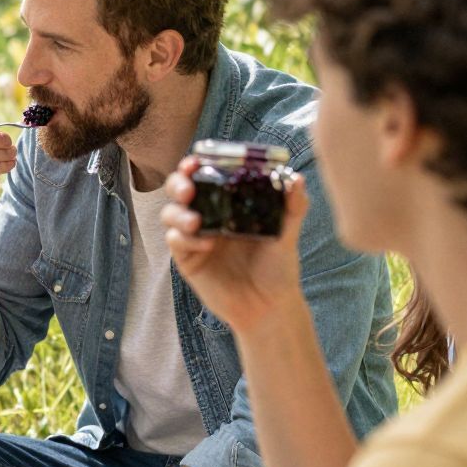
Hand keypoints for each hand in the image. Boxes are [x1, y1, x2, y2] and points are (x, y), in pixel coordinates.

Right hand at [162, 161, 307, 333]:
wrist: (269, 305)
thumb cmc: (278, 267)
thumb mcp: (288, 234)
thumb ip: (292, 206)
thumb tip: (295, 179)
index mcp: (229, 204)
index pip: (206, 176)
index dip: (196, 165)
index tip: (196, 161)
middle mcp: (209, 216)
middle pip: (179, 190)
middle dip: (178, 184)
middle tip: (189, 190)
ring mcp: (195, 237)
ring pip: (170, 214)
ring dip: (178, 214)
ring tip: (195, 222)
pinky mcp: (187, 259)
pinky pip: (175, 242)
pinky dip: (184, 239)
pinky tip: (205, 244)